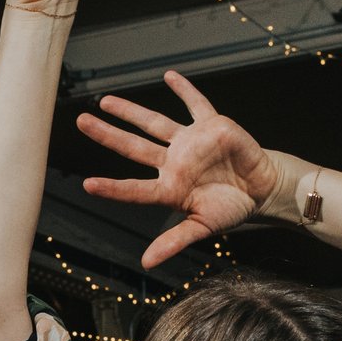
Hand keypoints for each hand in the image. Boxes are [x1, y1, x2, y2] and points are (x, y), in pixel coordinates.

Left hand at [76, 73, 285, 267]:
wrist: (261, 190)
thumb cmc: (231, 208)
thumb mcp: (202, 227)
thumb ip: (174, 242)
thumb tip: (146, 263)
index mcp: (169, 188)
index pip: (134, 188)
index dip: (111, 187)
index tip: (86, 184)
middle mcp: (173, 162)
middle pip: (133, 147)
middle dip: (107, 134)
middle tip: (81, 122)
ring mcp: (189, 142)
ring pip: (154, 123)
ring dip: (130, 111)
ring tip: (105, 101)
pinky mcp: (210, 125)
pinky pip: (195, 103)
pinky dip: (183, 90)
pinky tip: (168, 76)